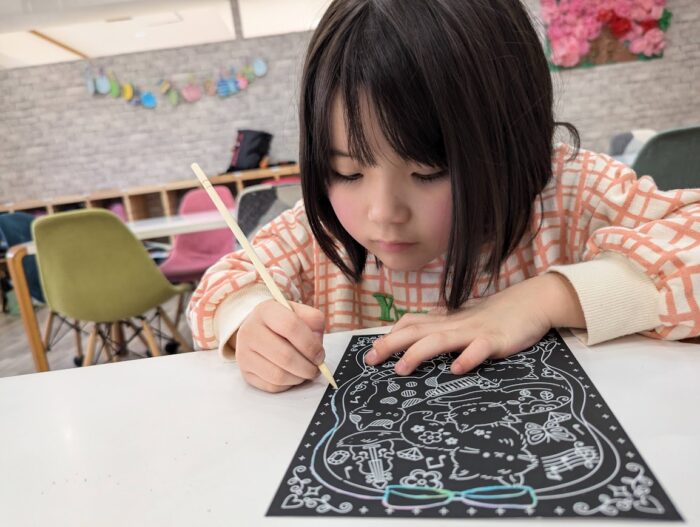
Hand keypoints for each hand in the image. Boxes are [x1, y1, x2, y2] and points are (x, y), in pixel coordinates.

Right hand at [235, 300, 325, 392]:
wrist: (258, 329)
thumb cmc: (283, 322)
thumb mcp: (299, 312)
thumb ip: (313, 321)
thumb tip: (317, 344)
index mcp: (266, 310)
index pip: (291, 326)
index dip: (310, 344)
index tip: (320, 354)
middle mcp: (250, 330)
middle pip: (285, 356)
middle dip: (307, 367)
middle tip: (316, 368)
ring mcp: (244, 353)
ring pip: (278, 375)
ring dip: (299, 378)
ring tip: (306, 372)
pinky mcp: (245, 372)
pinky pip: (272, 386)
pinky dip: (288, 384)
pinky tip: (292, 375)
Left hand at [365, 273, 584, 375]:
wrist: (532, 301)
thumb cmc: (496, 314)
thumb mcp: (464, 319)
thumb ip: (443, 327)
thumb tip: (417, 333)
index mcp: (447, 320)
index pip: (412, 323)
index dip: (390, 335)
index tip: (371, 349)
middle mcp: (455, 324)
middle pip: (417, 331)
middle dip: (391, 345)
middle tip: (370, 360)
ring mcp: (475, 332)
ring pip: (441, 340)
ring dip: (418, 353)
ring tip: (401, 369)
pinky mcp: (497, 340)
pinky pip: (480, 349)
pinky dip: (467, 358)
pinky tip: (455, 370)